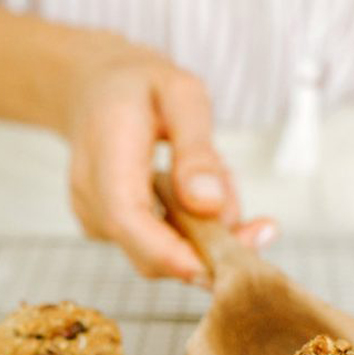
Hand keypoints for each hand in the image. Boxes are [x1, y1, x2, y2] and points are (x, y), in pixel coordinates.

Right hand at [61, 33, 276, 282]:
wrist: (93, 88)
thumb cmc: (140, 85)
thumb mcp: (182, 93)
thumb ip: (197, 149)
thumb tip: (209, 205)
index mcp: (104, 154)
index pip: (126, 219)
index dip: (171, 253)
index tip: (223, 269)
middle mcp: (90, 196)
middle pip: (147, 252)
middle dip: (211, 250)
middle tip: (263, 228)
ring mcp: (93, 217)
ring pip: (160, 253)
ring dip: (204, 232)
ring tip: (219, 176)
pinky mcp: (106, 228)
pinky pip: (156, 245)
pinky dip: (189, 228)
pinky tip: (197, 189)